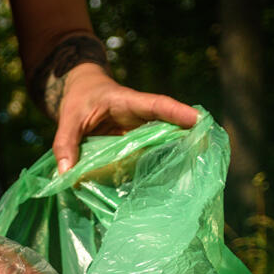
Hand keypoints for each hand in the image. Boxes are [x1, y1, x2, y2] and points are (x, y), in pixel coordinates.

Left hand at [51, 63, 197, 172]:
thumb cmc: (79, 100)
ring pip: (164, 139)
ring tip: (196, 167)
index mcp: (128, 102)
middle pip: (169, 123)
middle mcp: (141, 116)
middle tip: (208, 148)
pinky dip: (159, 163)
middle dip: (189, 134)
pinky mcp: (138, 143)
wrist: (83, 93)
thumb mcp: (67, 119)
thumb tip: (65, 174)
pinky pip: (151, 152)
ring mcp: (142, 130)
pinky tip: (167, 180)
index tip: (197, 119)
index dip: (176, 112)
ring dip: (178, 151)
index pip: (156, 104)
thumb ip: (66, 144)